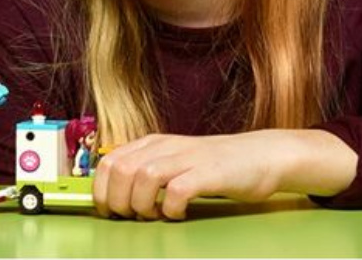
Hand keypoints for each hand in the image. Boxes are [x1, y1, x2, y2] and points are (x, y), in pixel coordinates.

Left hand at [92, 130, 356, 220]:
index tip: (108, 211)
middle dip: (117, 200)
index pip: (109, 162)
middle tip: (132, 217)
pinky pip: (177, 190)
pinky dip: (171, 208)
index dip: (101, 190)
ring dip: (141, 204)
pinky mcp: (209, 172)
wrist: (261, 156)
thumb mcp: (173, 161)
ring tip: (154, 215)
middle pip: (121, 170)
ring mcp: (187, 157)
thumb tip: (115, 196)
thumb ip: (146, 171)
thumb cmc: (215, 166)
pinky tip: (178, 214)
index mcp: (152, 144)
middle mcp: (165, 146)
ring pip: (143, 177)